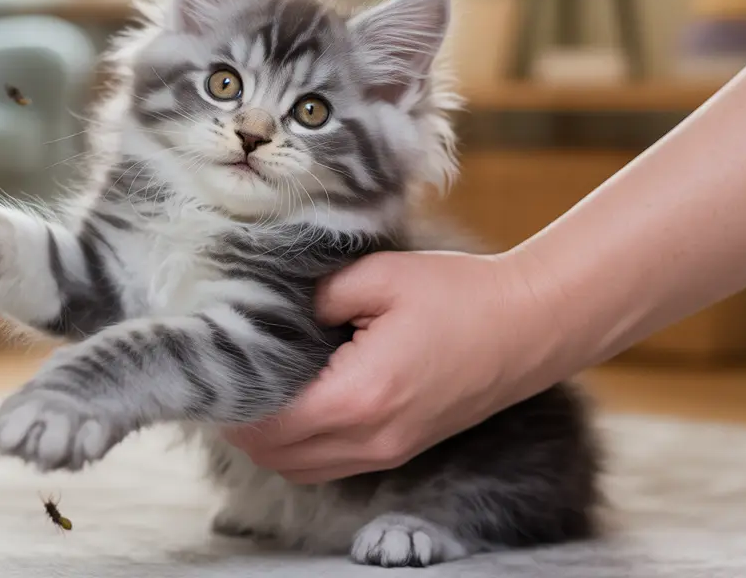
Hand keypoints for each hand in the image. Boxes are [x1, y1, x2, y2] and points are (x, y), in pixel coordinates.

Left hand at [224, 250, 568, 483]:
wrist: (529, 325)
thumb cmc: (460, 296)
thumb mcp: (379, 276)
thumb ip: (317, 295)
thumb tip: (277, 311)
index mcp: (358, 397)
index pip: (266, 425)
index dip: (231, 403)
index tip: (216, 370)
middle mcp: (370, 439)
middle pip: (275, 457)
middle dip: (243, 425)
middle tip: (229, 379)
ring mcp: (388, 451)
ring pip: (300, 469)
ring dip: (271, 441)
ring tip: (260, 391)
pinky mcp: (401, 448)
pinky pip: (332, 465)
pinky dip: (303, 446)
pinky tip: (300, 402)